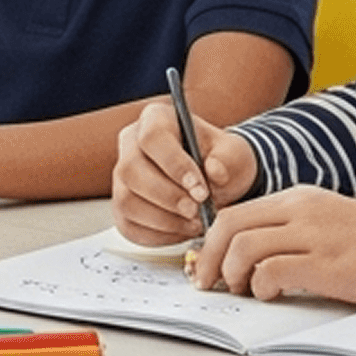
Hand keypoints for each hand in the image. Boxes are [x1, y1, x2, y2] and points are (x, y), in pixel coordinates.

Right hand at [112, 99, 257, 243]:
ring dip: (163, 219)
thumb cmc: (221, 161)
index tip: (200, 189)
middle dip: (167, 197)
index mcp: (155, 120)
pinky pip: (129, 226)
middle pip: (130, 170)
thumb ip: (228, 159)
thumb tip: (215, 170)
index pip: (152, 138)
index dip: (174, 165)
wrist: (217, 183)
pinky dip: (159, 234)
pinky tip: (182, 229)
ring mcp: (122, 178)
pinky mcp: (122, 207)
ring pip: (126, 201)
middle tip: (196, 210)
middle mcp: (131, 145)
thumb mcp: (234, 154)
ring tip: (194, 222)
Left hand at [186, 185, 355, 306]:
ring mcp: (315, 235)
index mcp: (300, 198)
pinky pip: (272, 271)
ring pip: (243, 246)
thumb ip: (295, 233)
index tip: (207, 264)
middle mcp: (302, 210)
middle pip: (228, 224)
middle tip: (206, 283)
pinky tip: (271, 294)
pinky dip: (261, 285)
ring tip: (241, 291)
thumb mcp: (332, 224)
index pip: (236, 212)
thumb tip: (252, 262)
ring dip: (231, 273)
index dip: (212, 240)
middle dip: (209, 256)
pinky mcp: (328, 265)